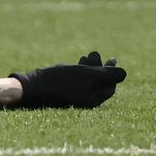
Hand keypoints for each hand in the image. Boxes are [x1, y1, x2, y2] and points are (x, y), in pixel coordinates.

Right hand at [11, 52, 126, 108]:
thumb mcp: (88, 75)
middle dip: (99, 67)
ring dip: (89, 67)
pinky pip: (75, 82)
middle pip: (98, 84)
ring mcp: (71, 98)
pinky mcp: (61, 93)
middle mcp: (83, 102)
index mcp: (92, 100)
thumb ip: (109, 74)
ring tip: (86, 56)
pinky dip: (78, 72)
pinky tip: (74, 64)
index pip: (110, 86)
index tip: (111, 59)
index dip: (112, 72)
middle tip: (95, 53)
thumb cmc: (60, 81)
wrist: (31, 87)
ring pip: (86, 81)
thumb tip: (124, 74)